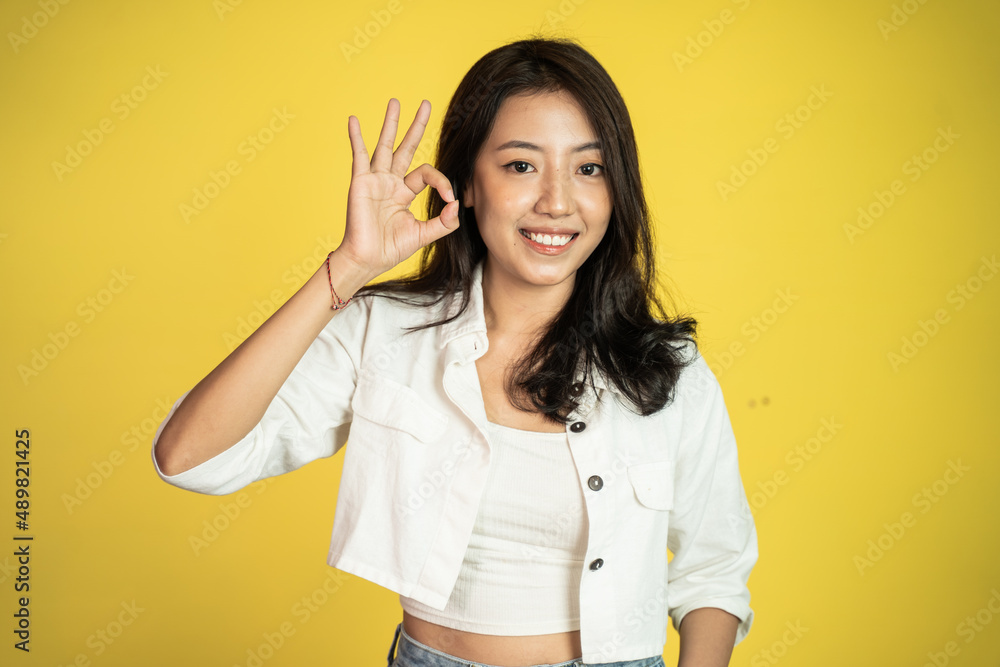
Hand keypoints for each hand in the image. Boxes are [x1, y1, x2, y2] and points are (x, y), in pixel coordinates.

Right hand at [337, 98, 459, 277]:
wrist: (367, 259)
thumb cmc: (390, 249)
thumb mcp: (424, 234)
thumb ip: (444, 222)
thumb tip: (457, 204)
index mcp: (404, 192)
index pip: (427, 173)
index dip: (441, 181)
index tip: (449, 198)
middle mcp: (390, 182)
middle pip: (406, 147)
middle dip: (417, 126)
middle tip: (426, 104)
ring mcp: (375, 180)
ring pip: (385, 145)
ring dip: (391, 123)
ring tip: (396, 101)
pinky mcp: (360, 182)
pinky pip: (358, 156)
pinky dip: (356, 137)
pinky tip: (353, 119)